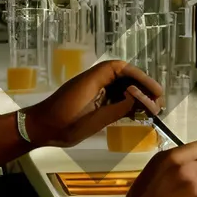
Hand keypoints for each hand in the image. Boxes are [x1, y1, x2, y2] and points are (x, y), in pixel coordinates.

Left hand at [24, 59, 162, 148]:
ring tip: (151, 110)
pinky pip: (112, 95)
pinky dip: (125, 102)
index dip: (141, 77)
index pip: (121, 68)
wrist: (39, 128)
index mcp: (92, 80)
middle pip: (123, 76)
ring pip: (119, 86)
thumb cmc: (62, 124)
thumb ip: (117, 109)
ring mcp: (92, 89)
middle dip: (142, 87)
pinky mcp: (90, 99)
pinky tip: (135, 113)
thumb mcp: (93, 120)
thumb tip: (139, 100)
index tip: (155, 91)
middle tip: (157, 102)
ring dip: (136, 95)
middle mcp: (94, 80)